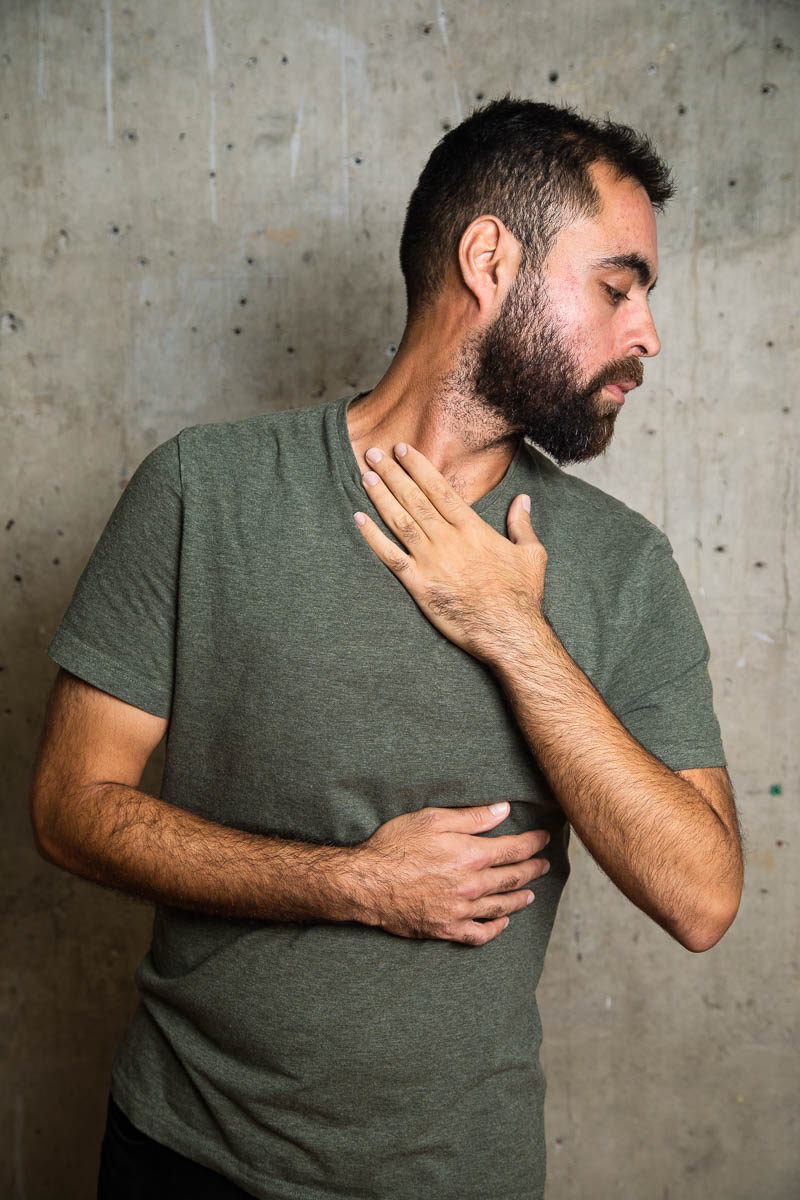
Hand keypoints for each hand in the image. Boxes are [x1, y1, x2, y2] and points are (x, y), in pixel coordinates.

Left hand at [354, 442, 546, 664]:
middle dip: (392, 473)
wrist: (509, 632)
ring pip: (400, 521)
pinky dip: (372, 537)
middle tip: (374, 453)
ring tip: (366, 476)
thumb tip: (523, 500)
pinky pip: (390, 557)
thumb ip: (522, 524)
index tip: (403, 450)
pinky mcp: (419, 585)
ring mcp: (431, 562)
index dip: (419, 467)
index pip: (439, 489)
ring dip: (381, 497)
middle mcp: (447, 540)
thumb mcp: (531, 553)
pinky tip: (359, 519)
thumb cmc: (522, 595)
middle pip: (414, 498)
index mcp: (472, 528)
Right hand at [355, 802, 550, 945]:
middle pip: (513, 878)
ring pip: (502, 906)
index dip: (533, 843)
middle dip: (533, 869)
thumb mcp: (431, 819)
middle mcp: (472, 885)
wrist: (367, 883)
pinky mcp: (447, 929)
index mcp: (471, 855)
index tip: (544, 838)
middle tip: (545, 864)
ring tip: (531, 893)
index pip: (514, 849)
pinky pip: (480, 934)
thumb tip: (503, 809)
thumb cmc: (395, 846)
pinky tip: (503, 923)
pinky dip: (495, 929)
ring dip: (520, 898)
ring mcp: (461, 910)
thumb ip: (471, 817)